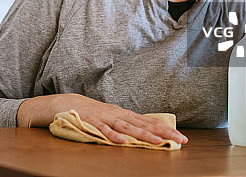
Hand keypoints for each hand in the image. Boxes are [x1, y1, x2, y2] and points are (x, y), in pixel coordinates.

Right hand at [18, 93, 187, 144]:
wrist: (63, 103)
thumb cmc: (89, 113)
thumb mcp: (110, 118)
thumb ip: (126, 125)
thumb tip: (146, 133)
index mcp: (122, 114)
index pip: (148, 122)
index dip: (165, 130)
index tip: (182, 138)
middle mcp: (116, 114)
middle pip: (142, 124)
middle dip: (162, 133)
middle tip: (180, 140)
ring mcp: (104, 117)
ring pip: (126, 127)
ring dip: (143, 134)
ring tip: (158, 142)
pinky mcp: (90, 122)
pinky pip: (102, 130)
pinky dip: (112, 136)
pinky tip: (123, 142)